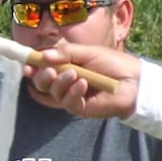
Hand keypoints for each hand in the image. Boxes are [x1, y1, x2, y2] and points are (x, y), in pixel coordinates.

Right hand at [26, 41, 140, 119]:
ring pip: (54, 93)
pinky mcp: (80, 108)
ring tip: (74, 74)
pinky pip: (68, 102)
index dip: (33, 66)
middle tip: (49, 71)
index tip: (28, 64)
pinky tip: (83, 85)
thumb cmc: (112, 63)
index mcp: (65, 66)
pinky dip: (73, 92)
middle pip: (43, 83)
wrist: (133, 80)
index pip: (43, 67)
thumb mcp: (87, 52)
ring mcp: (72, 96)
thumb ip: (65, 53)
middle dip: (42, 77)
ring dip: (60, 83)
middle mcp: (66, 82)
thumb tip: (44, 55)